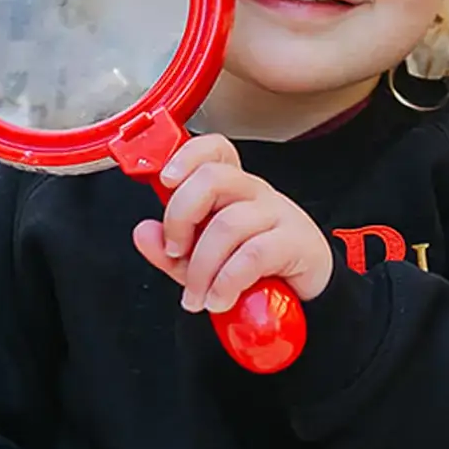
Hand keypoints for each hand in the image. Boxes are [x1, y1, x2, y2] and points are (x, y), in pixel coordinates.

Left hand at [134, 132, 334, 315]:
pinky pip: (253, 254)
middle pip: (213, 178)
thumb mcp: (201, 262)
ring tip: (199, 295)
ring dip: (202, 269)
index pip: (214, 150)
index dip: (187, 156)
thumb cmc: (256, 271)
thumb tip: (144, 232)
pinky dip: (227, 282)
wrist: (304, 298)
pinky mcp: (296, 242)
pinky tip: (220, 298)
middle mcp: (255, 193)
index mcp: (232, 189)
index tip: (166, 180)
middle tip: (176, 252)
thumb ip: (169, 249)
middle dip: (181, 217)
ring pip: (228, 224)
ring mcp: (279, 214)